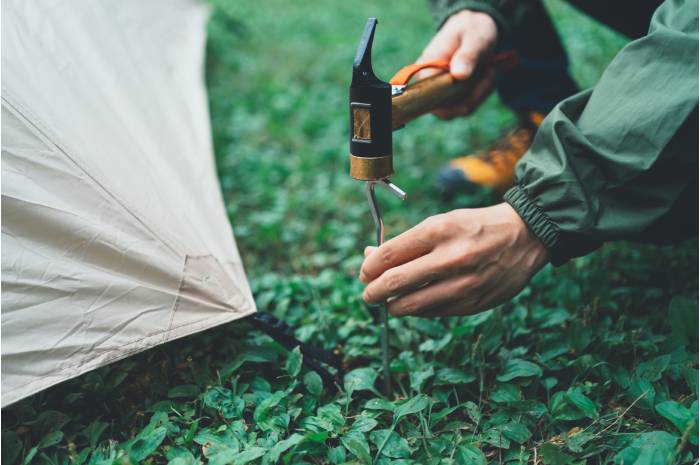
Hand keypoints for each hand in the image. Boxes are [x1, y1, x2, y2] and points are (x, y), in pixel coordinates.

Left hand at [359, 203, 547, 316]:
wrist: (525, 237)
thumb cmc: (475, 227)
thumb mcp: (441, 223)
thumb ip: (406, 243)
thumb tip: (369, 256)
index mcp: (438, 230)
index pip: (387, 255)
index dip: (368, 267)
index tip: (364, 273)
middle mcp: (449, 258)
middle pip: (392, 283)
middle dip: (371, 292)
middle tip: (368, 294)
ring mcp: (461, 284)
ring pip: (409, 306)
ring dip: (391, 306)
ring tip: (389, 301)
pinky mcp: (471, 304)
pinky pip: (431, 313)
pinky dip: (417, 310)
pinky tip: (416, 301)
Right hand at [416, 10, 497, 118]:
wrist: (476, 28)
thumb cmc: (472, 30)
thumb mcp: (474, 38)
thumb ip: (467, 55)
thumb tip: (458, 75)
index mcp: (427, 66)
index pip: (427, 97)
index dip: (448, 103)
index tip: (472, 91)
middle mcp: (430, 81)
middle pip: (444, 109)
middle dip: (471, 98)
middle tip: (488, 74)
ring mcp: (442, 90)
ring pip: (459, 109)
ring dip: (479, 94)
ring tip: (489, 70)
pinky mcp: (454, 94)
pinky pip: (467, 104)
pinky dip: (481, 93)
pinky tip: (487, 75)